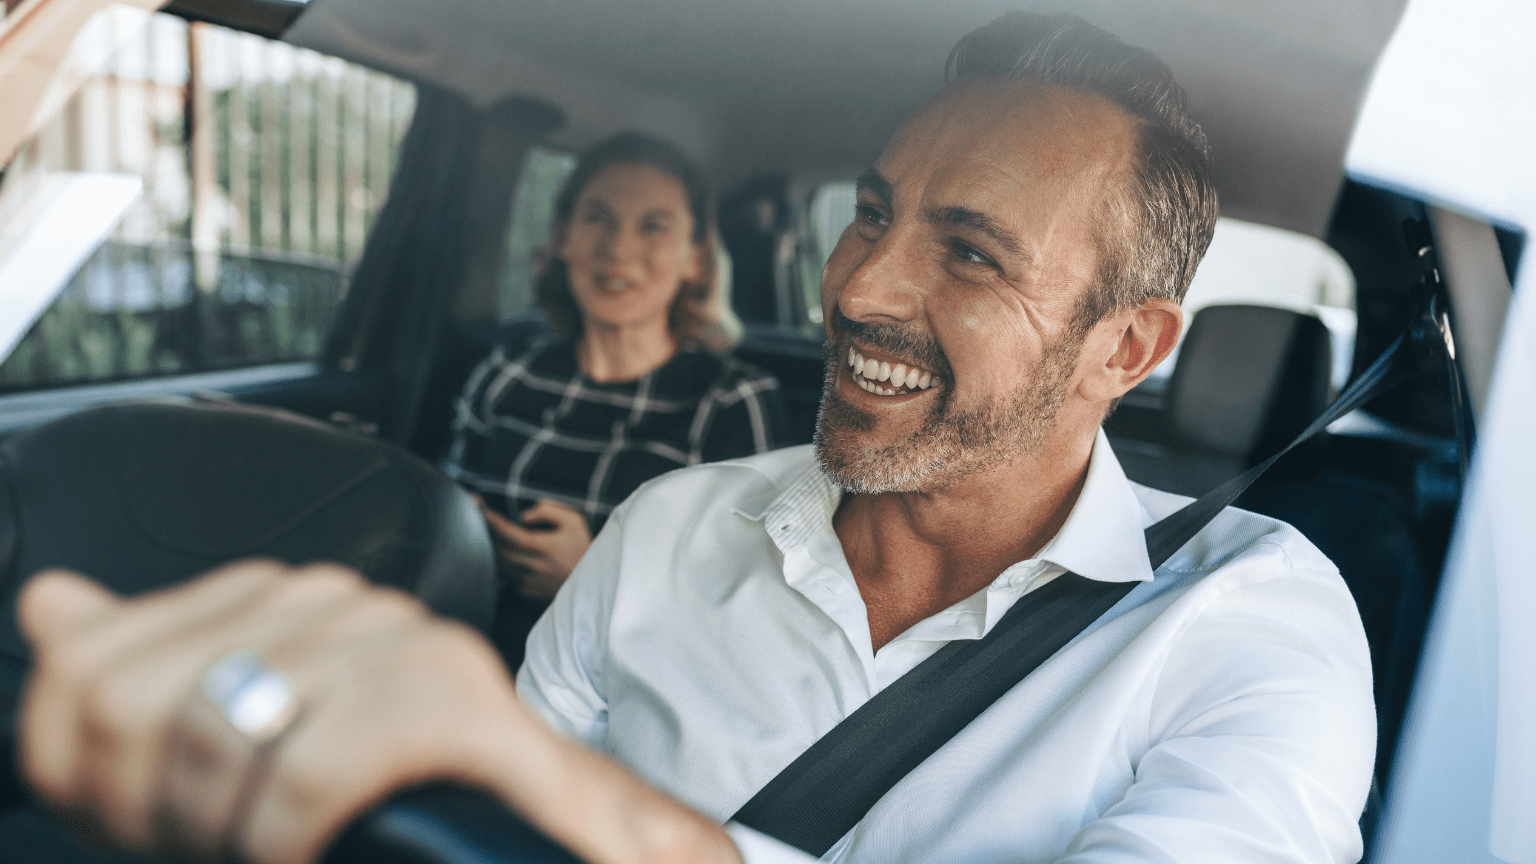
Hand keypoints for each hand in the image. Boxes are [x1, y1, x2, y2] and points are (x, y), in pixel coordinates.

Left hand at [17, 563, 741, 863]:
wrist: (541, 829)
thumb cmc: (398, 797)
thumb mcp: (244, 743)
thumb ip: (146, 670)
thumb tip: (50, 601)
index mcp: (269, 599)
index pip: (87, 670)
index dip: (92, 780)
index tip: (150, 829)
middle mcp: (328, 597)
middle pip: (129, 701)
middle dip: (150, 810)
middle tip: (214, 849)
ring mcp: (390, 634)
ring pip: (212, 737)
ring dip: (224, 837)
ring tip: (269, 854)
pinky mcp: (444, 691)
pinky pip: (306, 769)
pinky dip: (284, 841)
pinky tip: (303, 855)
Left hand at [480, 499, 592, 598]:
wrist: (594, 584)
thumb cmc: (584, 549)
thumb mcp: (574, 522)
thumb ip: (548, 511)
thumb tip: (523, 516)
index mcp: (541, 547)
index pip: (507, 533)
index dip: (490, 520)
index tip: (476, 505)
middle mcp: (531, 565)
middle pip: (496, 548)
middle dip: (481, 530)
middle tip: (472, 513)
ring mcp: (526, 580)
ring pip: (497, 563)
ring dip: (487, 546)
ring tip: (480, 530)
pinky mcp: (526, 590)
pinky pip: (505, 575)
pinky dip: (499, 563)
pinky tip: (498, 551)